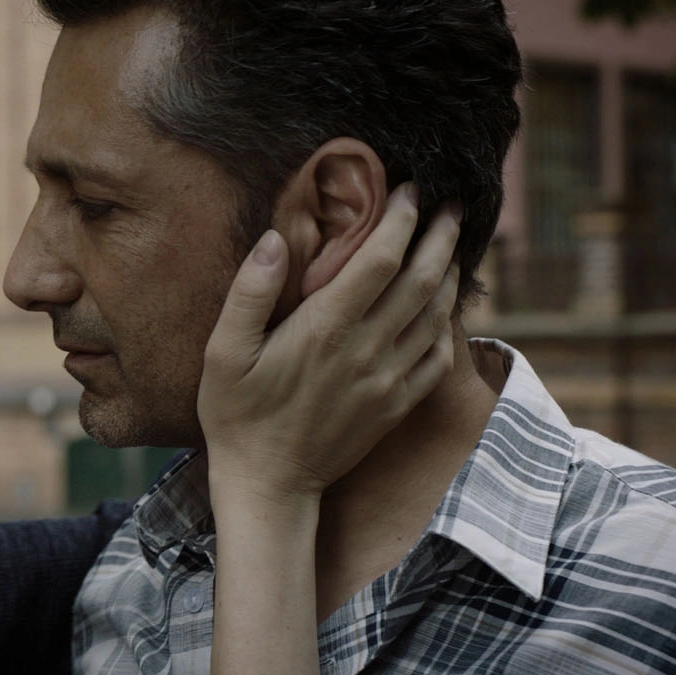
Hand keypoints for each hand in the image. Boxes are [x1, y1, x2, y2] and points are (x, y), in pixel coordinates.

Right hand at [197, 181, 461, 509]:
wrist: (268, 484)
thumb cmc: (237, 415)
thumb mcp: (223, 351)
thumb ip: (250, 292)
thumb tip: (275, 239)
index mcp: (325, 329)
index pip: (380, 260)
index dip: (402, 220)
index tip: (410, 190)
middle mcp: (366, 350)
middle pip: (422, 280)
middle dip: (441, 236)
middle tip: (451, 204)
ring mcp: (388, 380)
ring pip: (436, 316)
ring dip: (451, 274)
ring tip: (453, 245)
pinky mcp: (396, 406)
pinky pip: (438, 358)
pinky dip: (448, 325)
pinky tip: (443, 309)